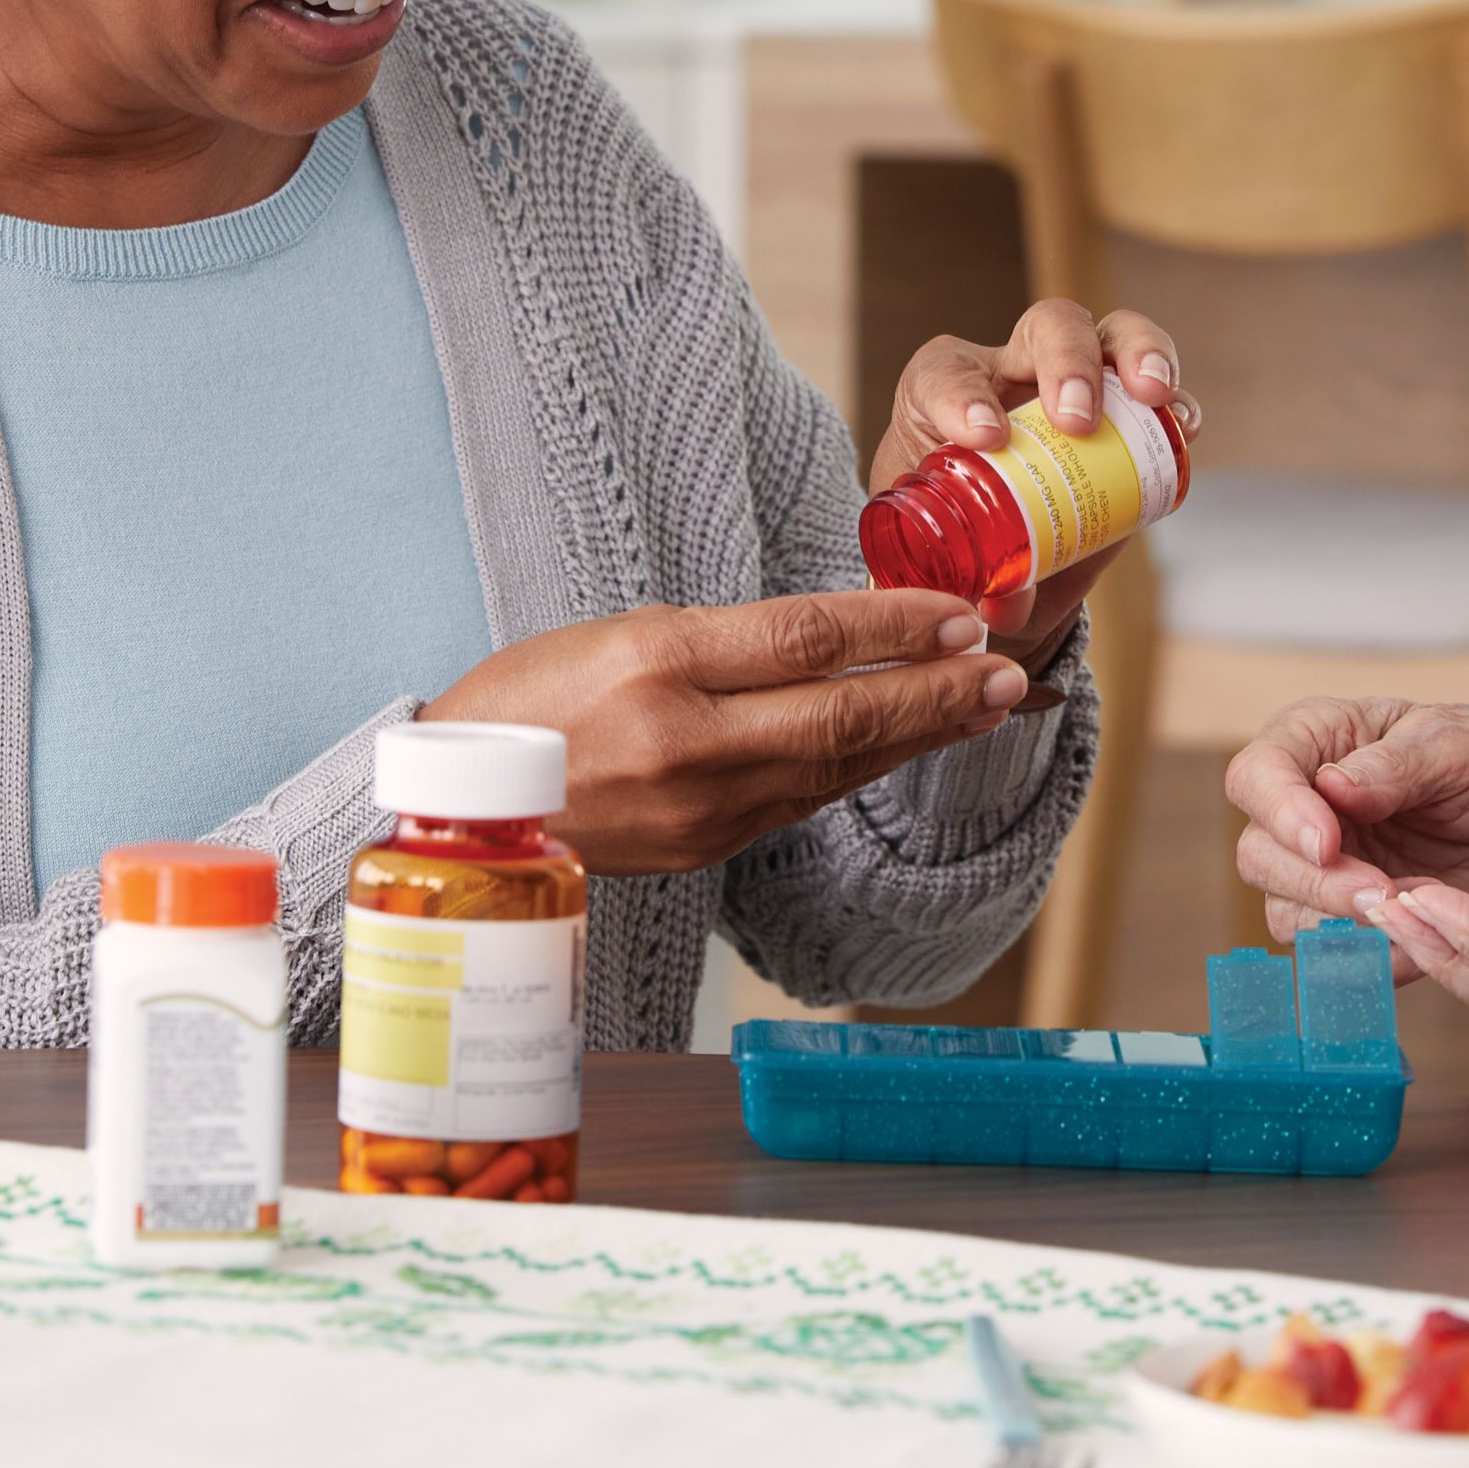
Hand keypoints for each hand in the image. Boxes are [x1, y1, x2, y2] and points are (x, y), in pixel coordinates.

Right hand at [432, 589, 1032, 875]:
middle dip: (937, 692)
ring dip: (920, 735)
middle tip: (1009, 671)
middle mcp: (685, 741)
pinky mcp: (704, 852)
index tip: (962, 614)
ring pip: (834, 766)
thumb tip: (838, 635)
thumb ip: (727, 640)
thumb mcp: (619, 633)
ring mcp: (699, 809)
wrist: (459, 810)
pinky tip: (903, 747)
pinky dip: (861, 770)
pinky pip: (801, 801)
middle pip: (840, 712)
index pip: (806, 636)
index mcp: (657, 663)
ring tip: (987, 706)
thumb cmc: (530, 700)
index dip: (898, 624)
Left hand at [869, 299, 1188, 662]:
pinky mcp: (1125, 422)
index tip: (985, 439)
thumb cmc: (949, 550)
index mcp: (943, 397)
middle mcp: (1011, 374)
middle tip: (1077, 419)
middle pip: (1045, 328)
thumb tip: (1003, 606)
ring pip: (1110, 336)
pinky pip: (1157, 391)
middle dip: (1067, 361)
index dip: (963, 396)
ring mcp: (1076, 390)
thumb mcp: (945, 569)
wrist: (994, 565)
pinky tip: (1184, 427)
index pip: (946, 375)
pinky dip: (1177, 405)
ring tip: (1153, 395)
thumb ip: (969, 588)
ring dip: (1139, 354)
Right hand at [1225, 701, 1468, 972]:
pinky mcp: (1347, 924)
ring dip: (1341, 923)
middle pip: (1259, 854)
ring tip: (1413, 907)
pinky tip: (1422, 934)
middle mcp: (1304, 808)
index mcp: (1318, 743)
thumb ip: (1401, 764)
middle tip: (1379, 891)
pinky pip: (1333, 957)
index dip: (1279, 812)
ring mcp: (1320, 872)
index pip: (1256, 774)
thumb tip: (1334, 786)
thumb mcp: (1464, 745)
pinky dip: (1374, 955)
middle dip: (1314, 880)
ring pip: (1285, 913)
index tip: (1327, 843)